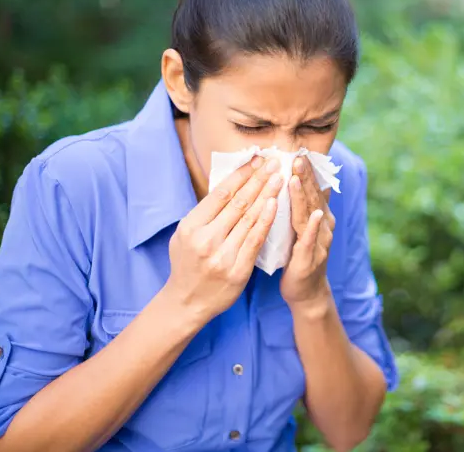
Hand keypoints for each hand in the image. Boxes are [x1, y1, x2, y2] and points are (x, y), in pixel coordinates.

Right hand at [164, 156, 282, 322]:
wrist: (187, 302)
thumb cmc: (188, 264)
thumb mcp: (184, 235)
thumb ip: (205, 213)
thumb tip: (230, 185)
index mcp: (191, 226)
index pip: (221, 194)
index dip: (240, 175)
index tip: (255, 160)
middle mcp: (206, 239)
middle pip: (238, 203)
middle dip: (258, 179)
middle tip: (273, 162)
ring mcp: (222, 255)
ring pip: (249, 218)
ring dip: (266, 195)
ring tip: (279, 177)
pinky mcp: (238, 270)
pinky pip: (255, 240)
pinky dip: (266, 220)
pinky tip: (275, 204)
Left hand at [281, 156, 335, 306]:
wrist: (307, 293)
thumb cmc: (300, 258)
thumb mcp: (302, 228)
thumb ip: (305, 206)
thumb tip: (310, 181)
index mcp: (319, 217)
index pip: (313, 190)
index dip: (307, 172)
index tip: (298, 152)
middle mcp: (323, 227)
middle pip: (314, 198)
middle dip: (306, 177)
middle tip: (298, 156)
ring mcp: (320, 243)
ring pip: (311, 215)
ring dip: (306, 196)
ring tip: (298, 178)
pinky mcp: (311, 259)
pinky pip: (311, 241)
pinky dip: (312, 228)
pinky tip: (314, 215)